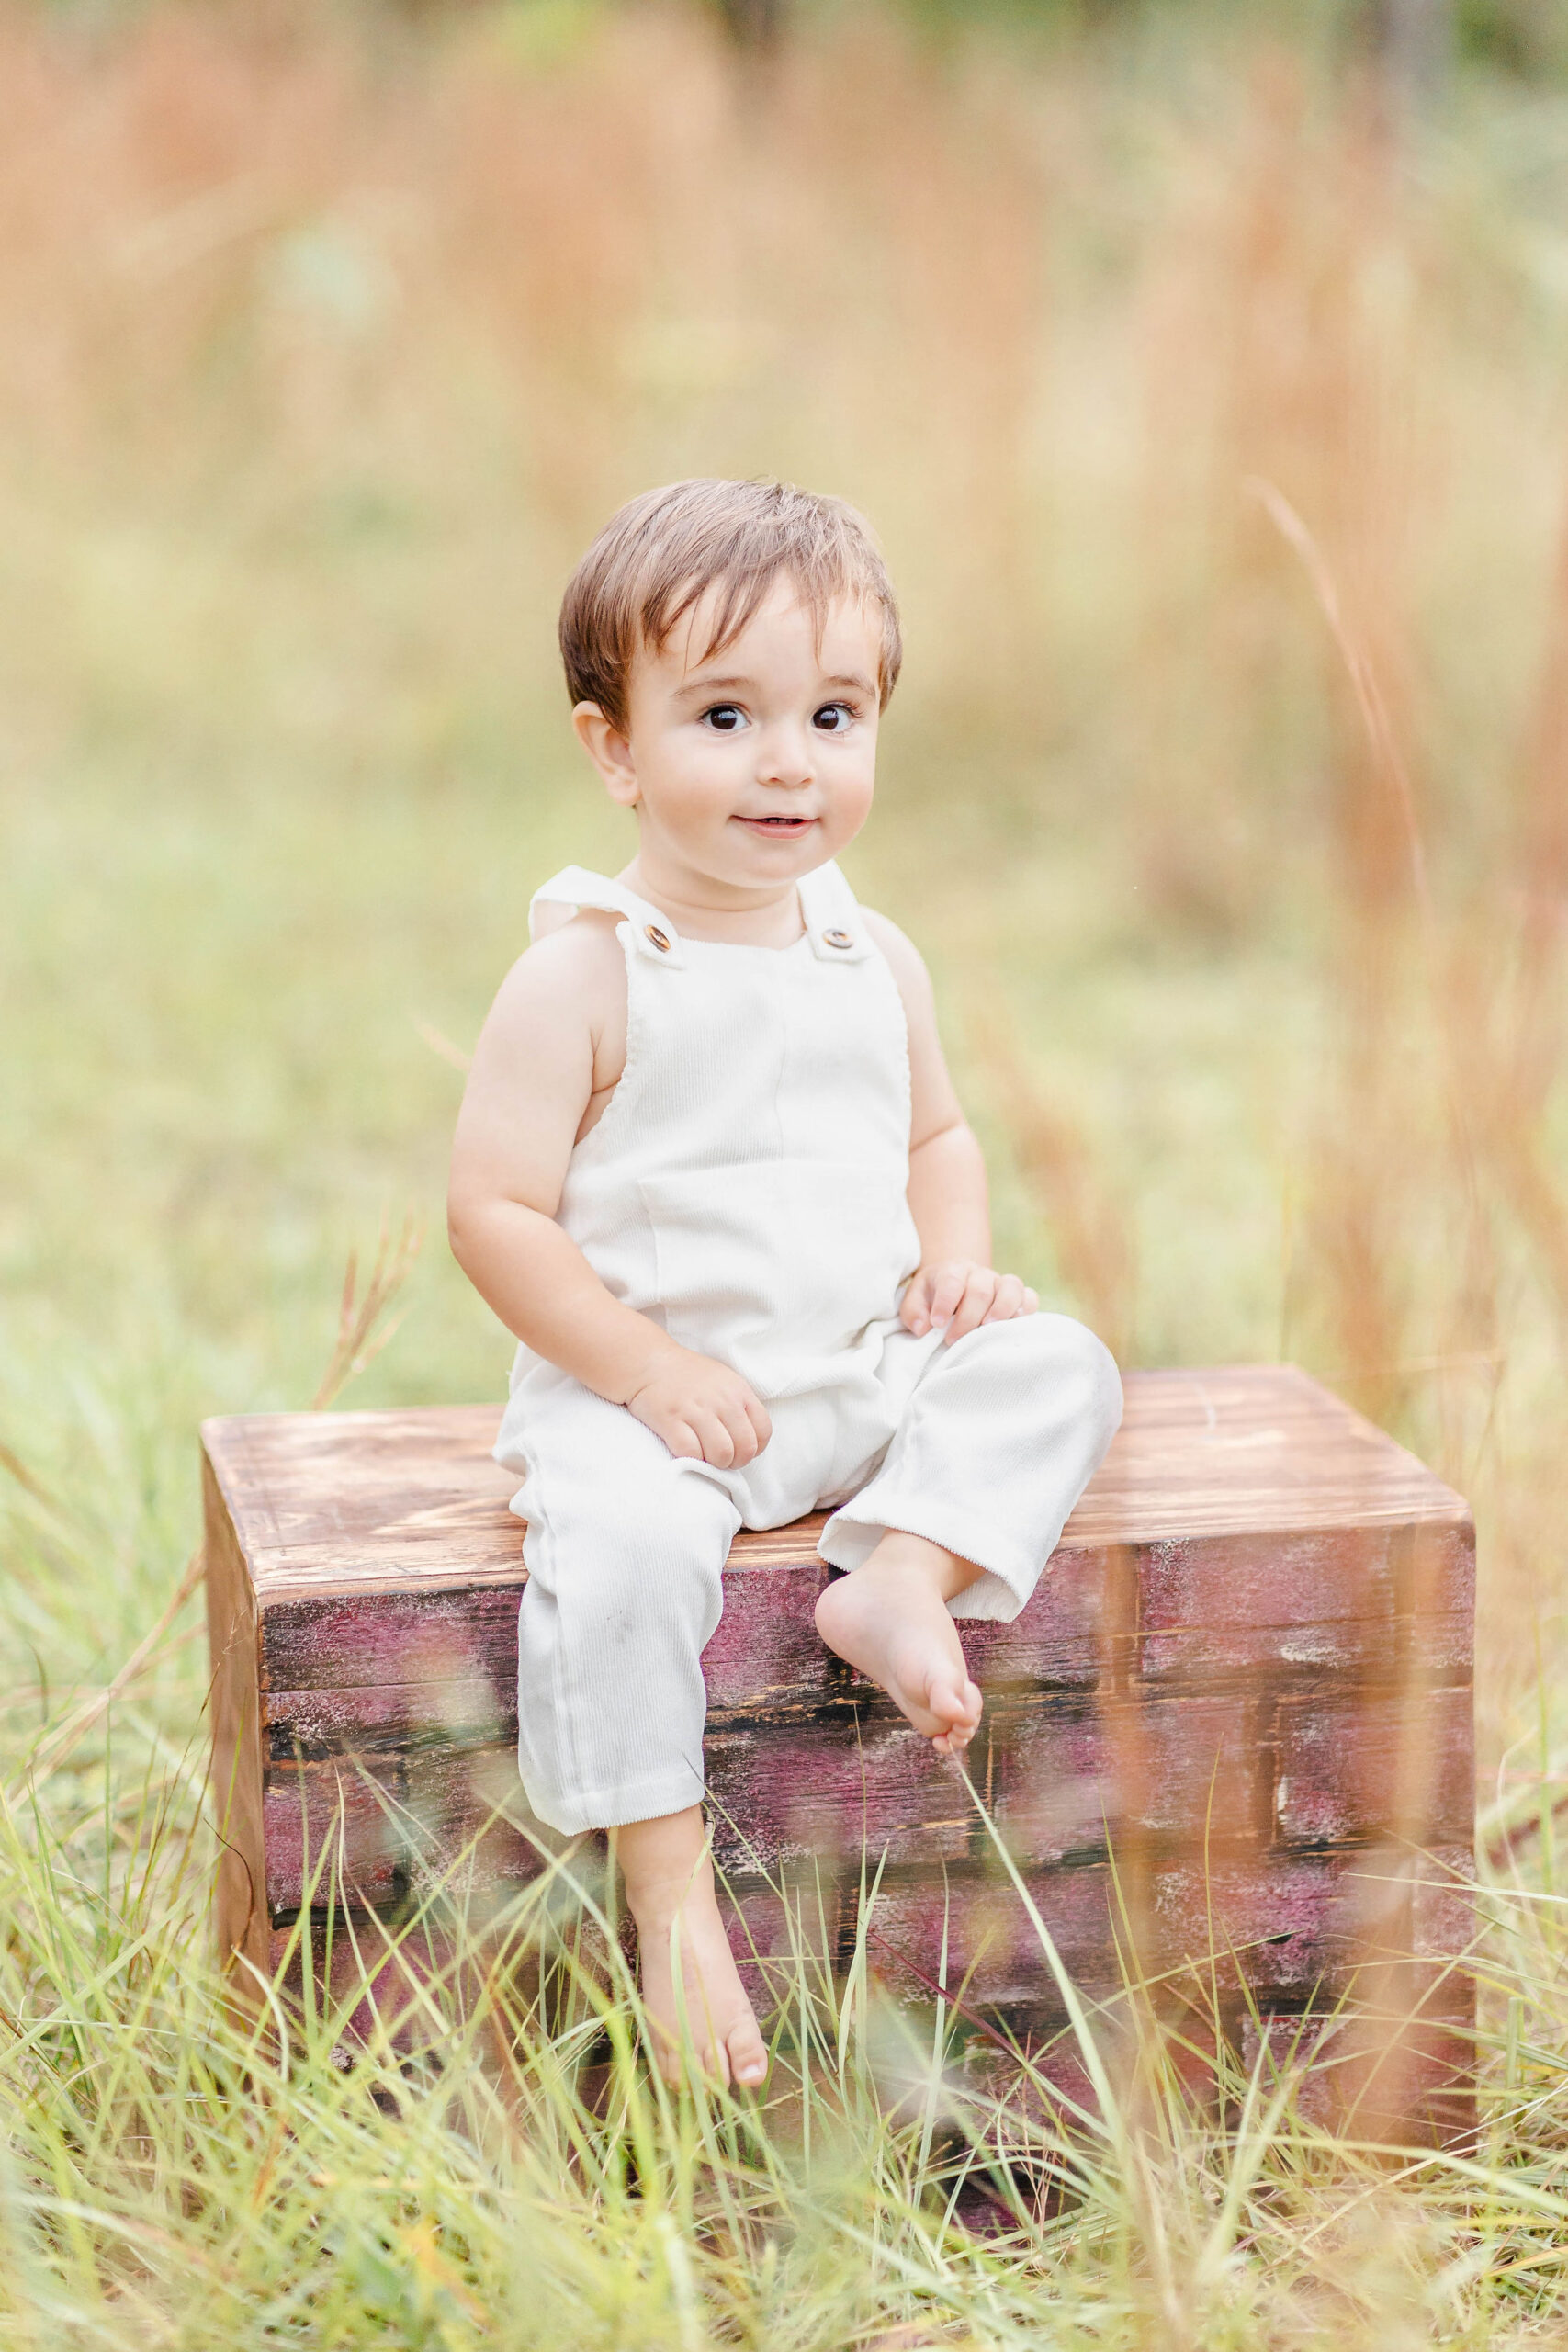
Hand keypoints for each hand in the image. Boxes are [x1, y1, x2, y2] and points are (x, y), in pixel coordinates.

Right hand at [626, 1345, 772, 1467]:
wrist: (649, 1363)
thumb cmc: (688, 1376)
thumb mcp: (724, 1381)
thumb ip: (740, 1405)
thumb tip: (750, 1439)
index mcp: (738, 1391)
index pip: (763, 1431)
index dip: (755, 1449)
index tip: (740, 1451)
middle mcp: (722, 1400)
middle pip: (745, 1448)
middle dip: (735, 1462)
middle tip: (721, 1459)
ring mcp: (696, 1410)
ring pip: (721, 1455)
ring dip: (714, 1464)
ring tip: (704, 1457)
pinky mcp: (671, 1420)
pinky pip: (691, 1453)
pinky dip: (691, 1459)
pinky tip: (686, 1451)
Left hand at [900, 1260, 1037, 1344]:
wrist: (955, 1289)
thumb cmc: (933, 1299)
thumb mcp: (915, 1301)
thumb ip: (913, 1312)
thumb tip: (923, 1328)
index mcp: (953, 1270)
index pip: (952, 1280)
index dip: (946, 1302)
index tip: (937, 1324)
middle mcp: (979, 1274)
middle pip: (980, 1290)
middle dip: (967, 1318)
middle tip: (953, 1340)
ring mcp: (1001, 1283)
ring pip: (1010, 1288)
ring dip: (1000, 1310)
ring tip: (986, 1329)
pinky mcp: (1018, 1296)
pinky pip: (1029, 1297)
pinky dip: (1025, 1308)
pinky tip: (1015, 1323)